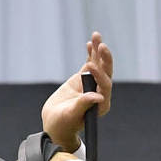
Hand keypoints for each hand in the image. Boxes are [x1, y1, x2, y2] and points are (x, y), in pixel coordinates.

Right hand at [40, 32, 112, 150]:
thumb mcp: (71, 116)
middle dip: (104, 59)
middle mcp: (100, 92)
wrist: (55, 123)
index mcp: (101, 104)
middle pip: (106, 72)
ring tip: (96, 36)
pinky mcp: (83, 79)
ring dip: (97, 51)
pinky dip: (90, 54)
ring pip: (98, 65)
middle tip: (102, 46)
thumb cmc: (63, 124)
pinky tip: (90, 43)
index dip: (99, 75)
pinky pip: (89, 64)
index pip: (105, 85)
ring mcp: (92, 84)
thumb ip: (83, 105)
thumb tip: (98, 97)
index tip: (90, 67)